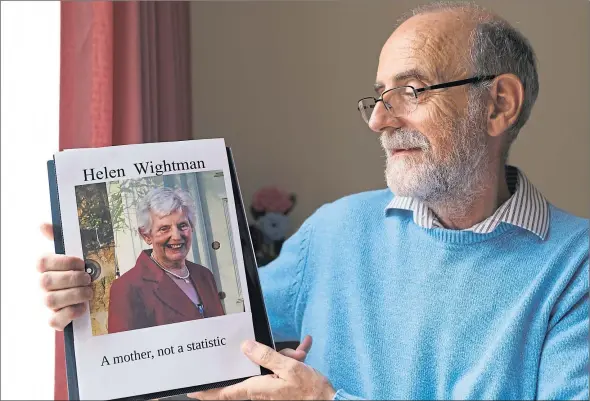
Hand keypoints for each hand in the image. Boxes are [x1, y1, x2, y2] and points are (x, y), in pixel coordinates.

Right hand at [38, 223, 92, 329]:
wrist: (93, 291)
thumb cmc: (82, 270)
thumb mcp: (77, 251)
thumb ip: (60, 237)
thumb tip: (42, 225)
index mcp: (46, 267)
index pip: (42, 261)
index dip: (64, 262)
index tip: (81, 263)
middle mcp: (43, 285)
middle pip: (46, 281)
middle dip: (73, 279)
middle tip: (88, 278)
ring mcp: (47, 303)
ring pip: (51, 301)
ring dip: (75, 295)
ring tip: (89, 292)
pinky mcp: (55, 319)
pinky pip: (54, 321)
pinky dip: (70, 314)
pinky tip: (83, 308)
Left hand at [188, 338, 335, 400]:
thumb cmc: (311, 391)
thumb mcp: (289, 368)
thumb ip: (266, 356)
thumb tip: (246, 347)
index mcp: (256, 389)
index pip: (225, 392)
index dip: (207, 391)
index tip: (193, 389)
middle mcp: (260, 393)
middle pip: (248, 374)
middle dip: (262, 358)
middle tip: (287, 355)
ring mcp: (270, 392)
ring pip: (266, 370)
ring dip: (281, 358)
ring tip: (300, 355)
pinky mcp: (280, 390)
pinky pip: (279, 371)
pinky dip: (290, 360)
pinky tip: (303, 350)